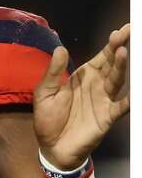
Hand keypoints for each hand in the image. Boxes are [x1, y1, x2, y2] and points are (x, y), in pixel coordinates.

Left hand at [34, 23, 129, 168]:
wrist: (52, 146)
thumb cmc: (49, 118)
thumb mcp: (45, 92)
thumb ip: (54, 72)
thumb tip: (61, 48)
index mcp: (84, 77)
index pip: (101, 57)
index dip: (112, 44)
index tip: (122, 30)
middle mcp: (98, 85)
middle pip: (113, 64)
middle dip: (120, 49)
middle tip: (128, 33)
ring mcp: (104, 100)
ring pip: (117, 81)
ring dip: (121, 68)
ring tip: (124, 53)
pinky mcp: (107, 117)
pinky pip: (121, 107)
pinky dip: (130, 100)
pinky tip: (135, 93)